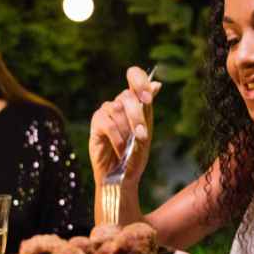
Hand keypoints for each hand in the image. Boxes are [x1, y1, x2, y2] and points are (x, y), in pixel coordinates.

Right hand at [89, 65, 161, 183]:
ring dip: (127, 130)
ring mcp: (106, 112)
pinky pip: (107, 123)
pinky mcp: (96, 124)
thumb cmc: (135, 156)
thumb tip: (157, 84)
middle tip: (141, 135)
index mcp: (134, 102)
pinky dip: (117, 138)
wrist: (122, 178)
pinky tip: (120, 149)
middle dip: (137, 117)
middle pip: (127, 95)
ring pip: (117, 108)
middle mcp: (119, 103)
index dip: (140, 81)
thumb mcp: (146, 132)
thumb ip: (148, 109)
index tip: (147, 99)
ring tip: (130, 146)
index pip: (134, 76)